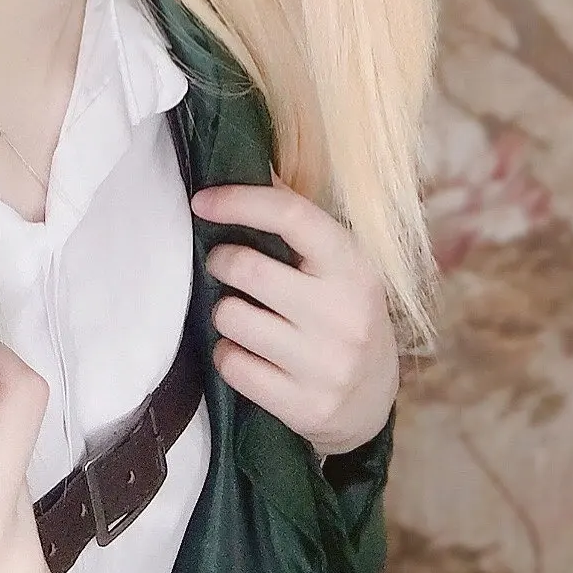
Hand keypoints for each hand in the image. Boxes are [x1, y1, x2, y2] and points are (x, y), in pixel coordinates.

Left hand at [192, 175, 398, 457]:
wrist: (371, 402)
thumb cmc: (342, 314)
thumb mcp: (339, 267)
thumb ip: (299, 225)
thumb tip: (251, 166)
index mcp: (354, 267)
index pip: (292, 216)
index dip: (239, 200)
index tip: (201, 201)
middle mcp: (344, 314)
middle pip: (246, 268)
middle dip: (220, 261)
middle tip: (223, 265)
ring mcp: (325, 364)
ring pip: (230, 317)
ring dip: (223, 311)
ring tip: (244, 314)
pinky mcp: (303, 406)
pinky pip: (230, 364)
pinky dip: (228, 354)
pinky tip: (250, 353)